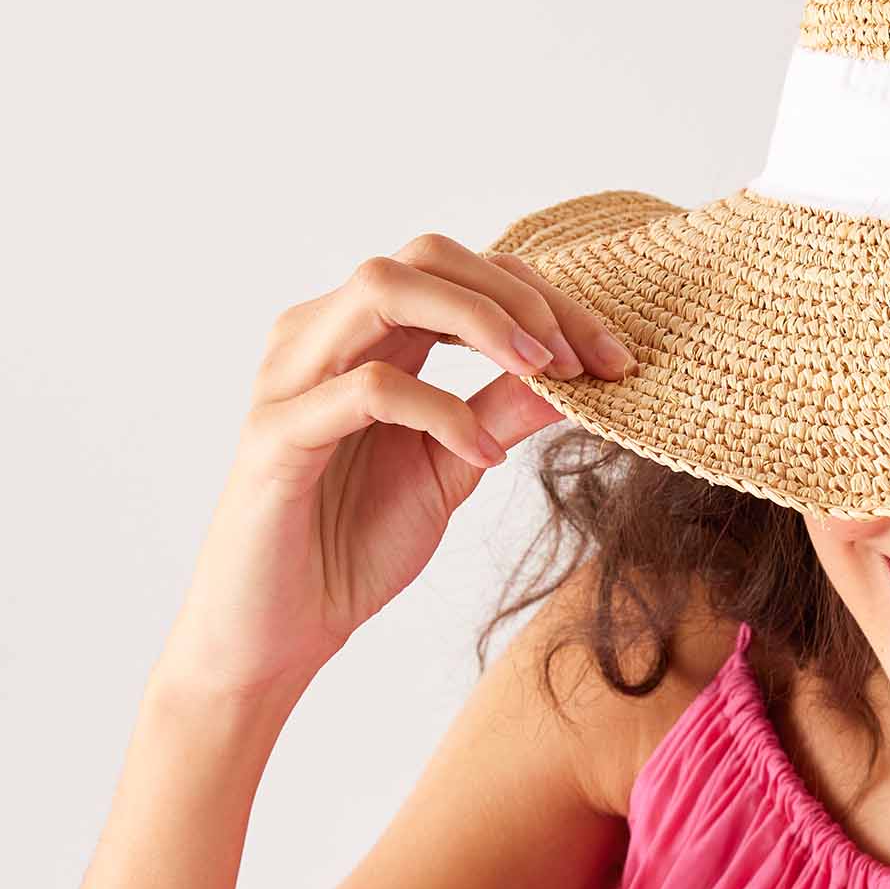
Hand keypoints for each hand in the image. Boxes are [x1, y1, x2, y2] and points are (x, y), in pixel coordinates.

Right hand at [157, 233, 636, 702]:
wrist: (275, 632)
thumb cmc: (352, 544)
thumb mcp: (453, 468)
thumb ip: (505, 410)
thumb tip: (582, 371)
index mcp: (366, 336)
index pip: (462, 272)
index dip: (546, 300)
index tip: (614, 358)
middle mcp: (322, 334)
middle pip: (428, 255)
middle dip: (523, 297)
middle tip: (588, 359)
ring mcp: (292, 375)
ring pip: (384, 287)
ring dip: (481, 321)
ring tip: (544, 373)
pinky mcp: (278, 432)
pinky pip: (368, 390)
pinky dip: (441, 412)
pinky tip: (484, 457)